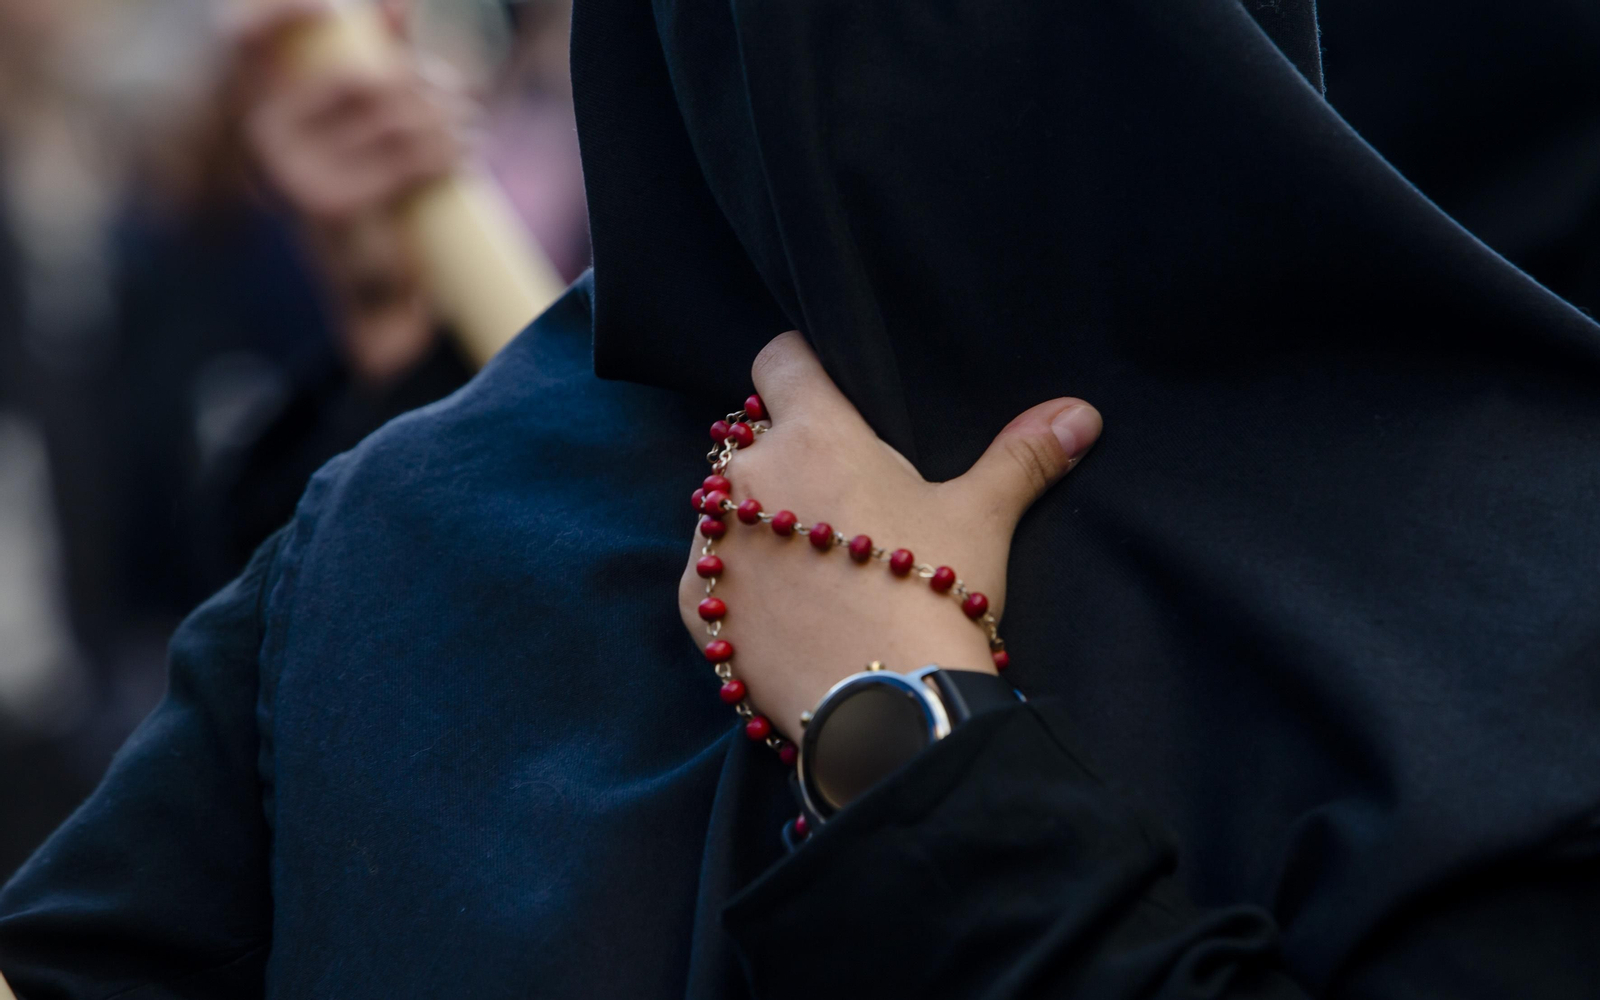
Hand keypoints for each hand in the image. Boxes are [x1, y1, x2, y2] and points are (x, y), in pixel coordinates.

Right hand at [232, 1, 469, 382]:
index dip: (285, 8)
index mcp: (265, 103)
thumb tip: (399, 3)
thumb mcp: (367, 124)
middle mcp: (266, 133)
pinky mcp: (329, 203)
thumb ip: (377, 59)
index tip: (337, 8)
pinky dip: (446, 154)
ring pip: (394, 116)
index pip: (248, 33)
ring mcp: (293, 170)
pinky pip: (405, 159)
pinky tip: (465, 156)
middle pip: (367, 76)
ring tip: (470, 128)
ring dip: (448, 119)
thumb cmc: (371, 190)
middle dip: (429, 82)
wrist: (368, 287)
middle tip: (462, 99)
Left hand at [677, 332, 1101, 741]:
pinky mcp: (694, 603)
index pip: (779, 359)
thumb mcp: (982, 517)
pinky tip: (786, 609)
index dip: (801, 369)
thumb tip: (1081, 414)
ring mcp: (714, 540)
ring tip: (813, 563)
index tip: (824, 392)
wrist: (883, 706)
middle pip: (754, 437)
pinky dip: (740, 582)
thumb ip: (1023, 455)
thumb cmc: (931, 596)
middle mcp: (748, 475)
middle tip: (839, 500)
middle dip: (787, 455)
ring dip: (757, 520)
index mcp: (815, 433)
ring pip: (726, 506)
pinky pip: (711, 573)